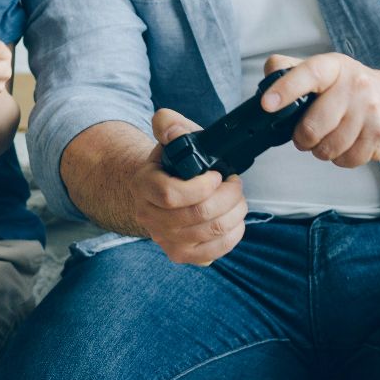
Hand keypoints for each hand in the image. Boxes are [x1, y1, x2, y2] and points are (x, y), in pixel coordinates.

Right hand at [139, 107, 247, 265]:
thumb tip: (172, 129)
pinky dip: (233, 234)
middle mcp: (149, 217)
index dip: (202, 186)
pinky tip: (233, 219)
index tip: (217, 175)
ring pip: (210, 232)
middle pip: (197, 214)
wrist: (158, 192)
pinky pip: (214, 252)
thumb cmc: (171, 165)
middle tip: (234, 184)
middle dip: (228, 197)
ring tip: (236, 199)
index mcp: (143, 185)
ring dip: (234, 213)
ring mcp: (164, 239)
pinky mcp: (181, 255)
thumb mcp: (169, 138)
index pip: (170, 194)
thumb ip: (168, 124)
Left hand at [259, 52, 379, 167]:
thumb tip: (270, 72)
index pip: (309, 73)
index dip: (285, 89)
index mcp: (336, 67)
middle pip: (313, 126)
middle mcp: (356, 86)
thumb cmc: (361, 87)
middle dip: (304, 139)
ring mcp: (371, 111)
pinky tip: (352, 144)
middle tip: (308, 136)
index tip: (268, 104)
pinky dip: (344, 158)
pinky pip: (348, 160)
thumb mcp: (331, 70)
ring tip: (334, 138)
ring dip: (325, 151)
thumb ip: (296, 70)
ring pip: (329, 148)